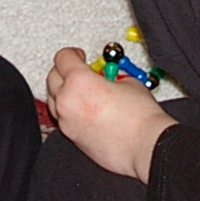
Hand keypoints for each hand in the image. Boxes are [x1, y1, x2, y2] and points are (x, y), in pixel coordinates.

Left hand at [45, 46, 175, 180]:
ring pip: (54, 100)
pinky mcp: (72, 138)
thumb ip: (112, 77)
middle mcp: (67, 101)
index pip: (63, 57)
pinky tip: (86, 111)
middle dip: (65, 71)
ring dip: (64, 92)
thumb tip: (110, 80)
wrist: (146, 147)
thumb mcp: (129, 82)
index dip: (73, 53)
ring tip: (82, 92)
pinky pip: (63, 119)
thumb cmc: (141, 118)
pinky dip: (70, 112)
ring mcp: (67, 122)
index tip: (79, 55)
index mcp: (79, 81)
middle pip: (53, 77)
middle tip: (80, 70)